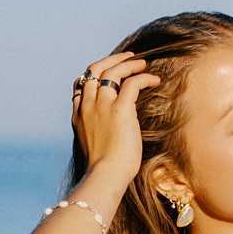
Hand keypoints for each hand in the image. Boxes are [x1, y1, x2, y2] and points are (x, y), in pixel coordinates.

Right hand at [72, 50, 160, 178]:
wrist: (104, 177)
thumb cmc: (103, 170)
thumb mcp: (93, 147)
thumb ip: (97, 133)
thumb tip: (111, 134)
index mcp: (78, 116)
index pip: (80, 85)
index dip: (93, 76)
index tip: (108, 74)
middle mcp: (87, 106)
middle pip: (94, 70)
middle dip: (111, 60)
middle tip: (128, 57)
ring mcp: (101, 106)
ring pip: (112, 71)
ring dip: (129, 63)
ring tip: (143, 63)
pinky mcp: (120, 110)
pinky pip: (132, 83)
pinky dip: (144, 77)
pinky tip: (154, 80)